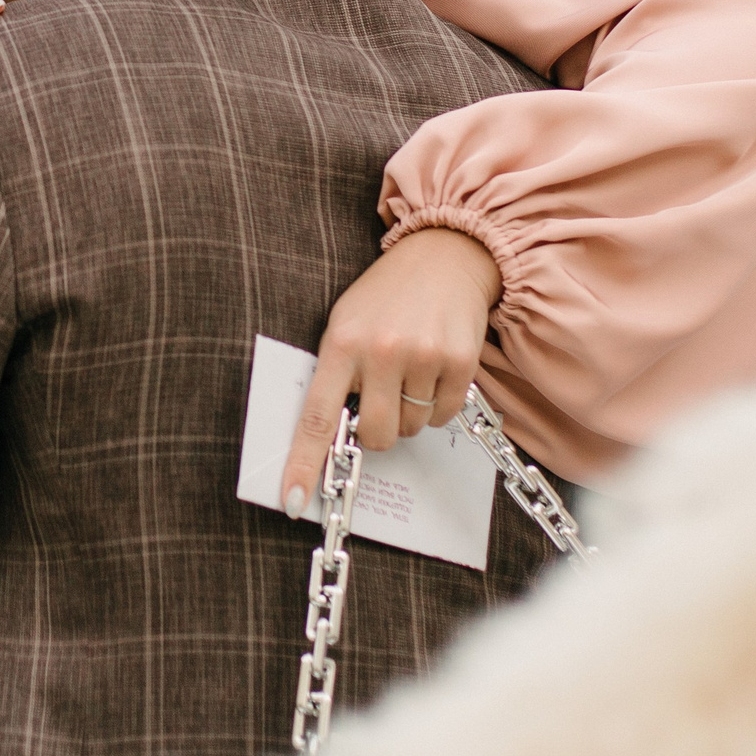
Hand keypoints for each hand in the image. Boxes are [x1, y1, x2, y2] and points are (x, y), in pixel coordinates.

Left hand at [278, 227, 502, 516]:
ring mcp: (424, 356)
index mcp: (341, 344)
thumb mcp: (345, 322)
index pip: (317, 416)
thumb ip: (337, 372)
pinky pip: (444, 416)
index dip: (305, 463)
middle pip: (377, 435)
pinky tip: (433, 367)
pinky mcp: (461, 362)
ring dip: (410, 411)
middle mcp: (381, 352)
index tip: (294, 501)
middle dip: (378, 430)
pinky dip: (438, 403)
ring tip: (410, 368)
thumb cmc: (386, 296)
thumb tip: (333, 434)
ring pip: (413, 428)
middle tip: (380, 399)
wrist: (444, 255)